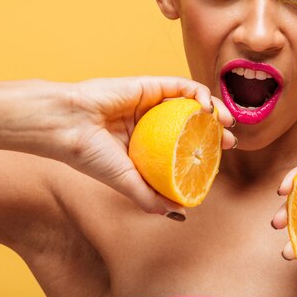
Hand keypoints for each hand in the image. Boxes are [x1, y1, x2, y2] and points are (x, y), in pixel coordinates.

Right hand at [54, 76, 235, 216]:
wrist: (67, 125)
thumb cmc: (90, 155)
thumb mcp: (126, 182)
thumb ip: (150, 197)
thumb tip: (179, 212)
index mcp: (148, 145)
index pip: (184, 147)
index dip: (204, 152)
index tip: (218, 161)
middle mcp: (153, 123)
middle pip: (193, 125)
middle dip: (216, 132)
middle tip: (230, 143)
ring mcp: (152, 103)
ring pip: (192, 104)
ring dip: (215, 111)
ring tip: (225, 123)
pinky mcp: (150, 84)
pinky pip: (181, 85)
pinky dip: (199, 93)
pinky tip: (207, 106)